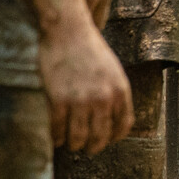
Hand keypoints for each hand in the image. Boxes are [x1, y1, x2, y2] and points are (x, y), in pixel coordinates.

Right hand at [39, 19, 131, 153]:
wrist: (68, 31)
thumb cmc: (89, 49)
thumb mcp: (113, 70)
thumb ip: (114, 93)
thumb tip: (113, 119)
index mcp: (120, 90)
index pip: (123, 126)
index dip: (113, 138)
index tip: (105, 140)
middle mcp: (103, 98)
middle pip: (100, 137)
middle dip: (92, 147)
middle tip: (85, 148)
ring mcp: (80, 100)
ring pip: (78, 139)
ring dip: (73, 145)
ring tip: (69, 143)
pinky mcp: (59, 100)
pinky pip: (57, 129)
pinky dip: (56, 136)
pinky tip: (55, 136)